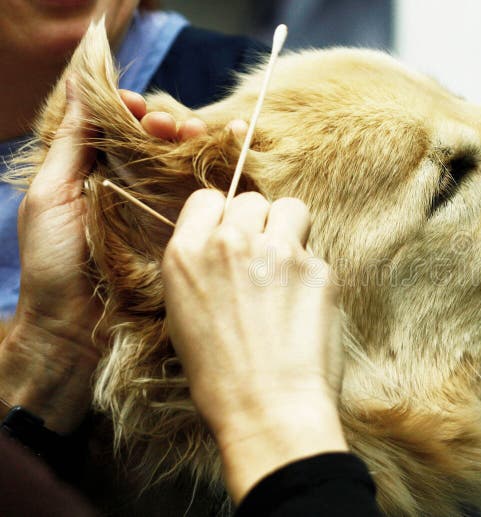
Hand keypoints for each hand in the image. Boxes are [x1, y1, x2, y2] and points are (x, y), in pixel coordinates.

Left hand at [0, 86, 215, 433]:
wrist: (75, 331)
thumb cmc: (52, 263)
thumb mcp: (50, 195)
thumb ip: (71, 143)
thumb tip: (81, 86)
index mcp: (95, 176)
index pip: (121, 131)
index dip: (133, 113)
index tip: (138, 106)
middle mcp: (131, 190)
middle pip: (158, 145)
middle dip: (168, 125)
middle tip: (169, 125)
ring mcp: (160, 212)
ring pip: (185, 165)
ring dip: (195, 142)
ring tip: (197, 133)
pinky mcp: (185, 234)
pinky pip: (206, 198)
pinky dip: (221, 170)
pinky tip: (233, 146)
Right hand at [162, 191, 345, 502]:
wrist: (267, 408)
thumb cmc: (220, 377)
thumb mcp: (184, 316)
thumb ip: (202, 269)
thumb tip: (225, 246)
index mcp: (187, 254)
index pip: (208, 198)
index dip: (223, 216)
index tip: (233, 236)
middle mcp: (231, 243)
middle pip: (251, 200)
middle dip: (258, 223)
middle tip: (264, 260)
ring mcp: (278, 251)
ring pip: (292, 209)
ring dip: (291, 229)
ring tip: (288, 267)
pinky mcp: (318, 268)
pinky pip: (316, 253)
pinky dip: (312, 273)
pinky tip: (305, 307)